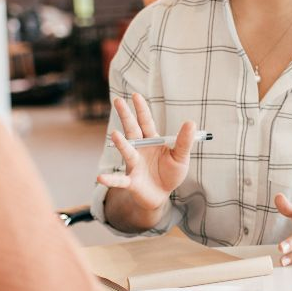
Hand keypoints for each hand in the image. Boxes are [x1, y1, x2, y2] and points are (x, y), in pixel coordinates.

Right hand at [96, 94, 196, 213]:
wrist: (161, 195)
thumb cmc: (170, 173)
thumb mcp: (181, 156)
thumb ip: (184, 141)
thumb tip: (191, 122)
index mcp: (152, 141)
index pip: (146, 122)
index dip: (141, 109)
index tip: (136, 95)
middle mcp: (140, 150)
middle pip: (132, 130)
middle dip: (126, 116)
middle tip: (117, 100)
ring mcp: (134, 165)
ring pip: (127, 152)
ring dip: (121, 144)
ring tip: (115, 134)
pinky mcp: (132, 181)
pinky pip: (120, 180)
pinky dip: (111, 180)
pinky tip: (100, 178)